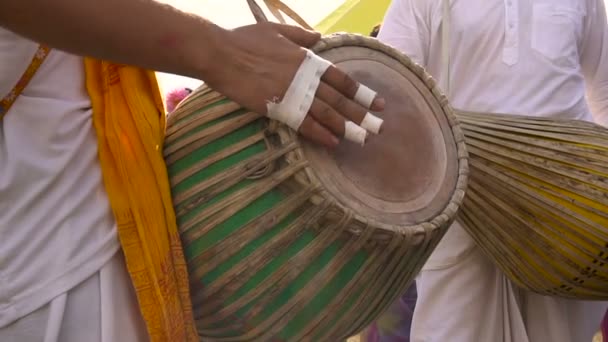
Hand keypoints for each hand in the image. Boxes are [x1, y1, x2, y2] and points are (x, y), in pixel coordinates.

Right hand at [202, 22, 384, 147]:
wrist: (221, 54)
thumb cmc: (246, 39)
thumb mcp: (277, 30)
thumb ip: (301, 35)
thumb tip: (320, 37)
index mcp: (308, 59)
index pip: (341, 79)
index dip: (361, 92)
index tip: (378, 103)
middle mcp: (306, 78)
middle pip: (339, 100)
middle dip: (361, 114)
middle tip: (379, 127)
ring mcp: (293, 94)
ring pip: (326, 114)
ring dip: (347, 128)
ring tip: (363, 139)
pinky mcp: (278, 109)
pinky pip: (304, 124)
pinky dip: (321, 134)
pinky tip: (333, 142)